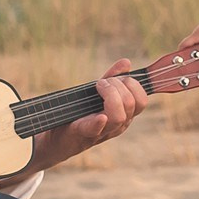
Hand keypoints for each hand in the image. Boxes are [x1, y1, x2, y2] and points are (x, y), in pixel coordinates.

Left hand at [31, 60, 150, 169]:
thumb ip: (112, 78)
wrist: (57, 136)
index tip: (120, 78)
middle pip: (132, 105)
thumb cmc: (80, 113)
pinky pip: (96, 129)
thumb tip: (126, 63)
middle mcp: (117, 125)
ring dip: (110, 95)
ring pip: (119, 117)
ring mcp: (102, 131)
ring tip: (98, 87)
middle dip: (119, 86)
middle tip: (102, 82)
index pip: (141, 102)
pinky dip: (99, 122)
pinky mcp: (83, 133)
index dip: (134, 86)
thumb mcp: (97, 93)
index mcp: (124, 115)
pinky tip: (100, 116)